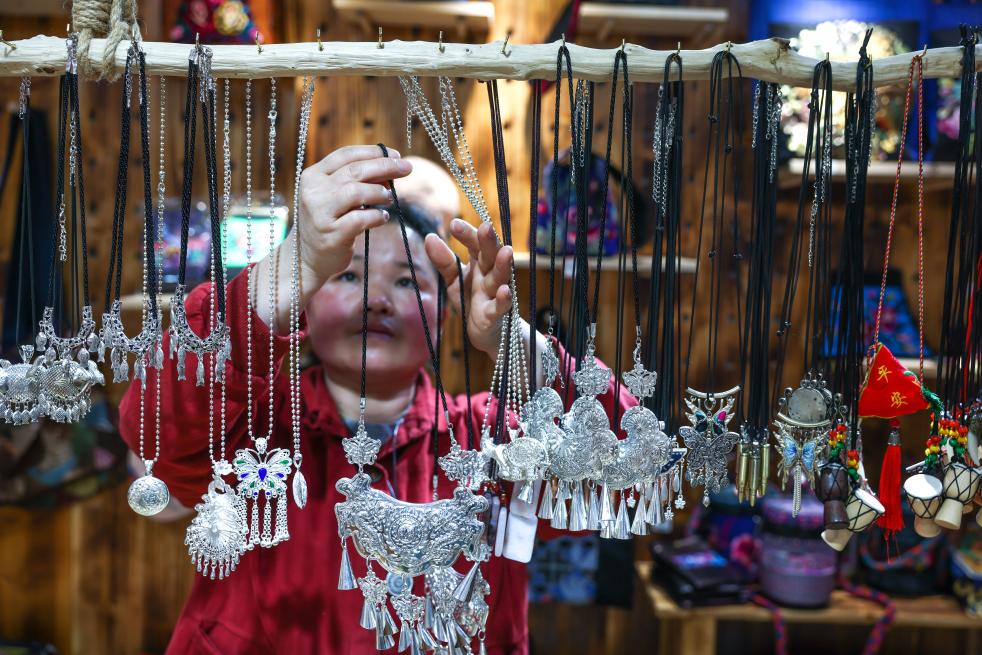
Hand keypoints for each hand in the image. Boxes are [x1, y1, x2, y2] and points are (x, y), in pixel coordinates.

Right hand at [296, 145, 411, 286]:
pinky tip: (383, 217)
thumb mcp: (335, 196)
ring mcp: (320, 214)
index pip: (345, 155)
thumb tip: (389, 169)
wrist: (309, 257)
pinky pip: (361, 219)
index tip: (395, 154)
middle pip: (355, 171)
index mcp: (313, 176)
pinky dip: (377, 216)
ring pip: (356, 192)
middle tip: (406, 168)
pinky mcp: (331, 236)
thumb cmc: (329, 221)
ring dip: (379, 192)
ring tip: (389, 197)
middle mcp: (313, 192)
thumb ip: (356, 181)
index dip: (373, 152)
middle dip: (385, 166)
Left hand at [424, 219, 512, 354]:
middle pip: (491, 256)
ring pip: (500, 278)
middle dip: (489, 242)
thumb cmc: (471, 300)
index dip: (467, 234)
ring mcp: (494, 294)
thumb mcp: (454, 280)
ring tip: (506, 252)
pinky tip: (504, 291)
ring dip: (503, 266)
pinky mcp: (495, 315)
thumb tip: (430, 237)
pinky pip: (500, 307)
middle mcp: (490, 275)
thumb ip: (444, 261)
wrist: (486, 331)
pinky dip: (503, 300)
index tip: (454, 224)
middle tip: (486, 227)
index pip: (475, 244)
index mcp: (480, 263)